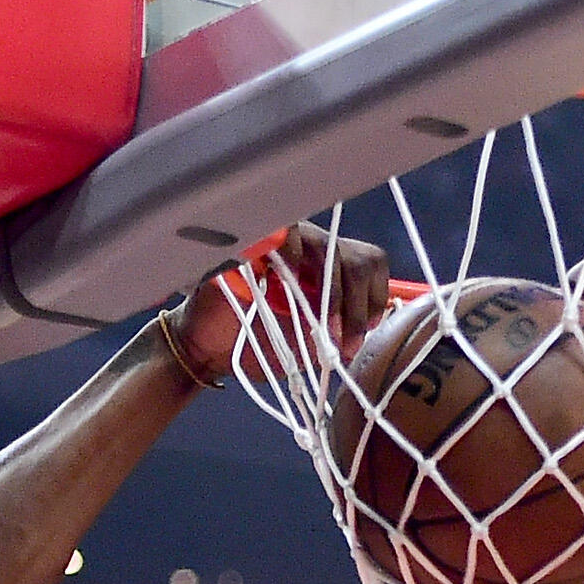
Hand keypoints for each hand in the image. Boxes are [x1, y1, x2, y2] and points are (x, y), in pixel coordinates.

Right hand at [173, 220, 393, 378]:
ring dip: (332, 291)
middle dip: (357, 305)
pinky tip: (286, 283)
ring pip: (325, 245)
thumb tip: (369, 337)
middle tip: (343, 341)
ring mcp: (281, 243)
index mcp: (328, 274)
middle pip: (356, 258)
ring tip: (321, 326)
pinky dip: (289, 255)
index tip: (362, 333)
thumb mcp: (309, 348)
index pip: (370, 266)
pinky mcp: (251, 244)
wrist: (209, 351)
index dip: (374, 300)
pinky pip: (280, 233)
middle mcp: (309, 252)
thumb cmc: (259, 347)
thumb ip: (339, 337)